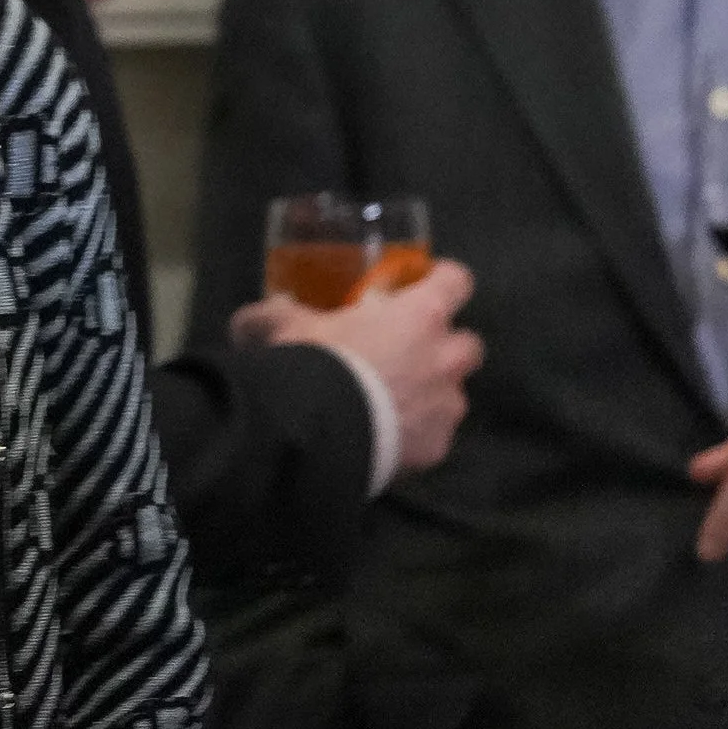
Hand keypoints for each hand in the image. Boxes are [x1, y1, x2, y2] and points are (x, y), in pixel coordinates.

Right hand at [233, 259, 483, 473]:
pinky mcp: (438, 448)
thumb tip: (257, 313)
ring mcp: (447, 406)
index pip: (456, 281)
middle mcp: (445, 357)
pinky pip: (434, 436)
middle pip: (469, 343)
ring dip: (432, 394)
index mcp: (420, 315)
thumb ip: (277, 313)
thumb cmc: (315, 361)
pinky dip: (416, 436)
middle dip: (446, 347)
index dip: (445, 280)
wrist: (320, 432)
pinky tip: (386, 440)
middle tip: (410, 351)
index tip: (428, 284)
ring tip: (394, 405)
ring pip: (454, 394)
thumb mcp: (286, 326)